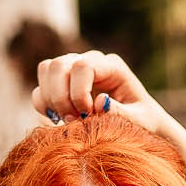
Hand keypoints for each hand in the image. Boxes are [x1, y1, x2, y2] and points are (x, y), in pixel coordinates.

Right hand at [32, 51, 170, 134]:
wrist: (139, 123)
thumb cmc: (144, 121)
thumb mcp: (140, 121)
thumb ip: (122, 113)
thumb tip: (99, 102)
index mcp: (111, 66)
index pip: (82, 66)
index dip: (78, 93)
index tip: (87, 115)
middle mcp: (90, 61)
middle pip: (58, 65)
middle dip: (61, 97)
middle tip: (75, 120)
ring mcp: (73, 69)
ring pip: (46, 70)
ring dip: (51, 100)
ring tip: (69, 120)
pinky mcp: (62, 83)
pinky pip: (41, 87)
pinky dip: (44, 106)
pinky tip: (60, 120)